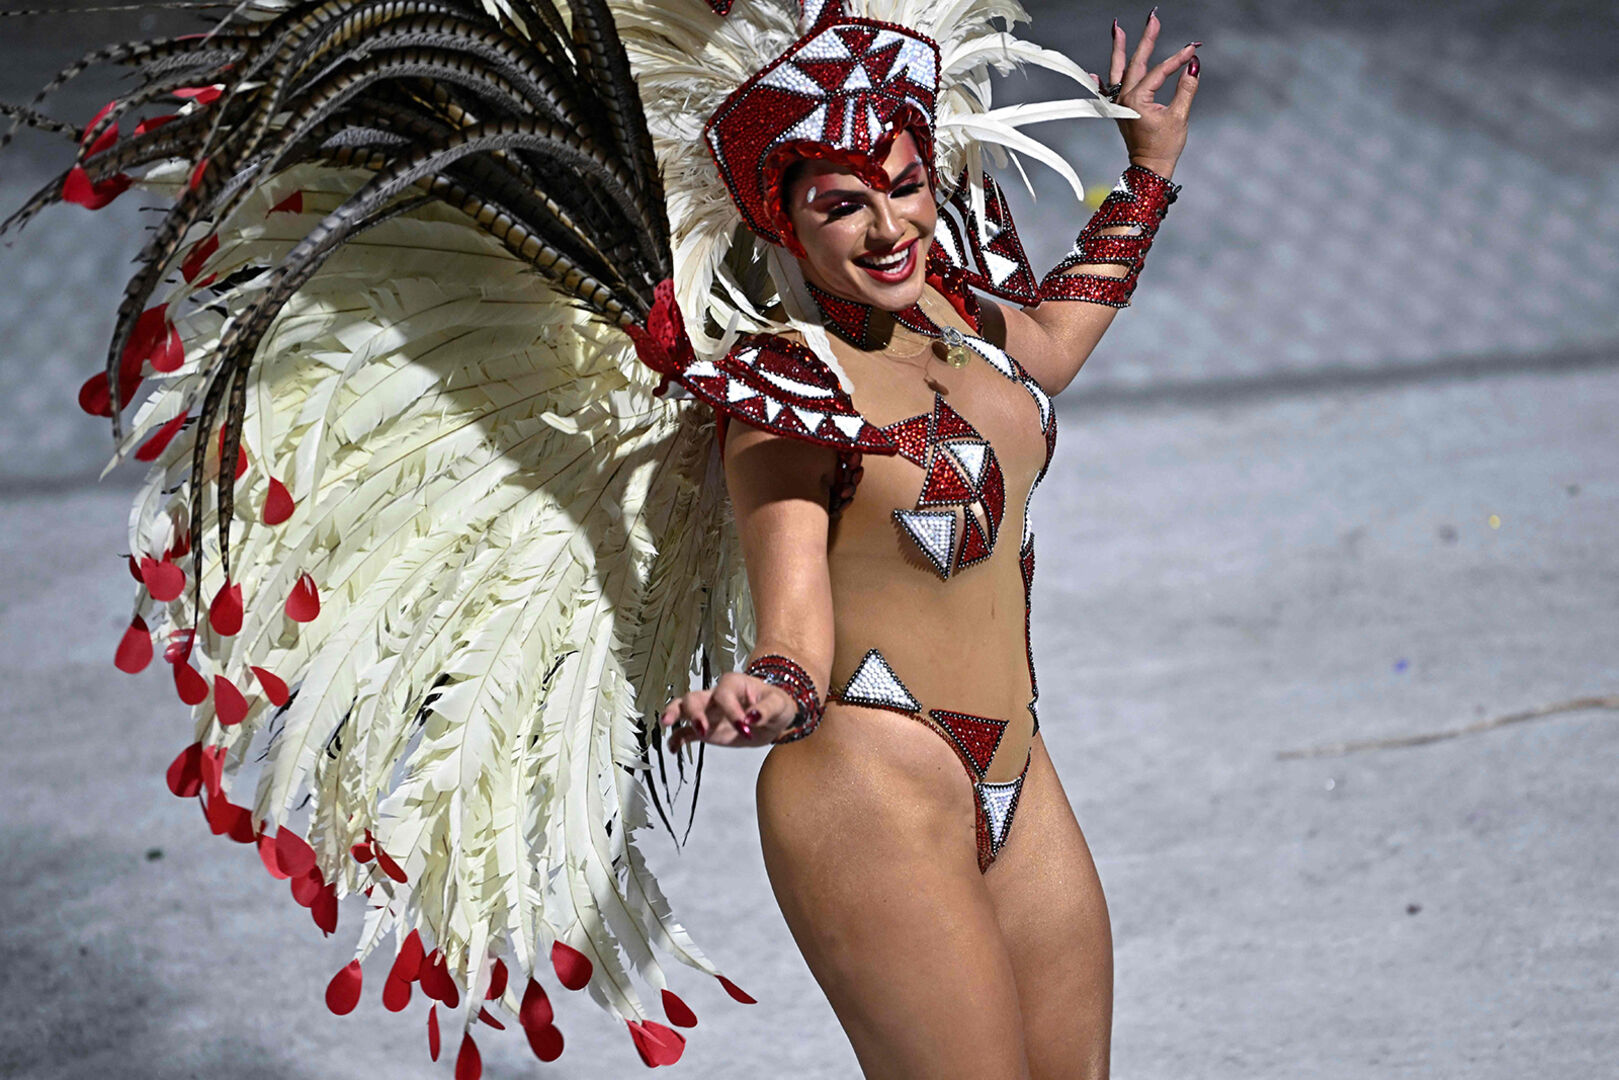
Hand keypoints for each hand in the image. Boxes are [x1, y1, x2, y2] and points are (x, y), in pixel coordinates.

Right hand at [658, 671, 797, 752]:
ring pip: (683, 708)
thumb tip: (753, 717)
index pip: (724, 694)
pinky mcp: (706, 730)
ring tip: (667, 724)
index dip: (731, 710)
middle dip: (694, 712)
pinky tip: (674, 749)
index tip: (744, 727)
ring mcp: (708, 712)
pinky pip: (685, 732)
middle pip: (695, 697)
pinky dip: (677, 739)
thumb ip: (767, 710)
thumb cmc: (776, 704)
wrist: (773, 717)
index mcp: (734, 685)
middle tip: (702, 729)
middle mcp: (716, 696)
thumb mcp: (780, 704)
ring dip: (674, 715)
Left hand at [1106, 9, 1200, 177]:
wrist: (1149, 168)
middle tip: (1153, 18)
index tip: (1193, 48)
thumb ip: (1186, 88)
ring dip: (1119, 50)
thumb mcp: (1179, 116)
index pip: (1158, 71)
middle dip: (1145, 39)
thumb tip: (1194, 65)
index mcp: (1137, 100)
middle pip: (1134, 62)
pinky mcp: (1120, 110)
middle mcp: (1124, 99)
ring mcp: (1119, 104)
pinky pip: (1108, 91)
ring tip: (1118, 29)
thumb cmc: (1164, 146)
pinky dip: (1103, 80)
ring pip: (1118, 71)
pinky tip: (1093, 72)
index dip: (1177, 59)